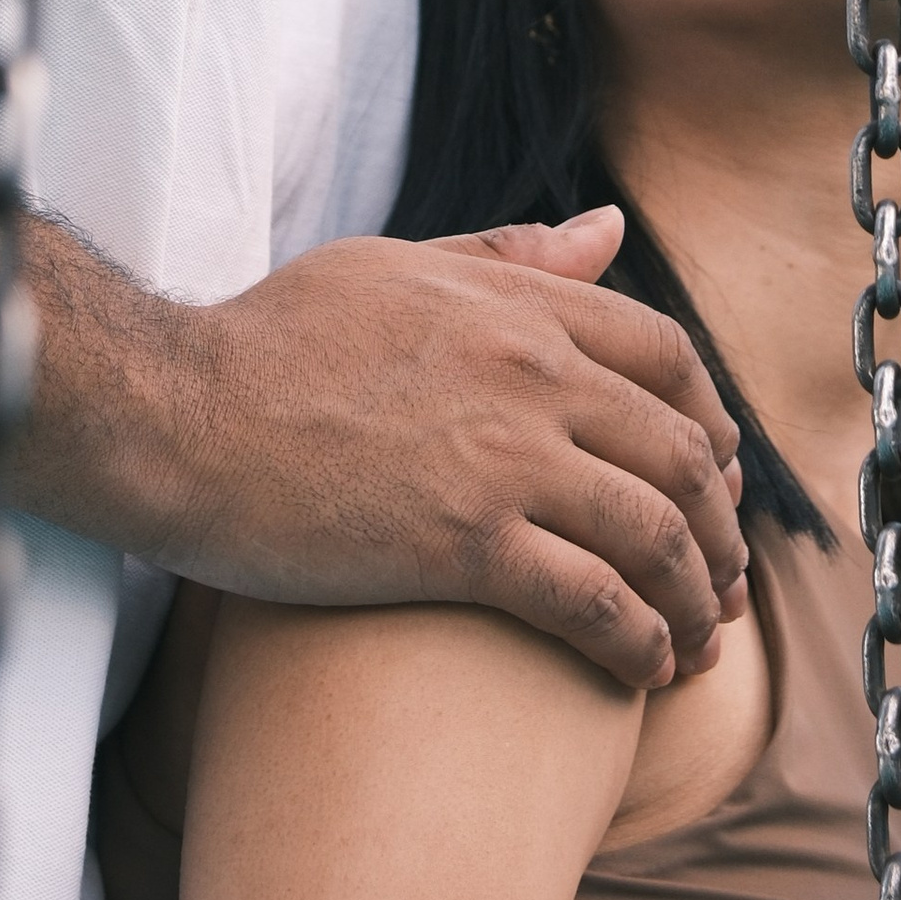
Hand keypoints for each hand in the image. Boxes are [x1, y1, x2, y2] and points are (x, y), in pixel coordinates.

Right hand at [156, 209, 747, 686]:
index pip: (669, 359)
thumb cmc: (270, 339)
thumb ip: (511, 255)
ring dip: (694, 597)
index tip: (717, 475)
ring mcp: (506, 459)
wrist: (179, 413)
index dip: (712, 422)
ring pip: (656, 533)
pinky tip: (644, 673)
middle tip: (721, 579)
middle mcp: (535, 375)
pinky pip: (594, 602)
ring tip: (696, 644)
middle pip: (683, 453)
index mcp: (523, 307)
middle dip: (720, 526)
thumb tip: (610, 226)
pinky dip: (638, 641)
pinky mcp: (466, 545)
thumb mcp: (398, 266)